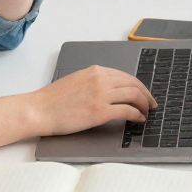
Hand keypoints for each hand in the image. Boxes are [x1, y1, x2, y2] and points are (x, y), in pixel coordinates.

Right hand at [35, 65, 154, 136]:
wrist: (39, 110)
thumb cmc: (52, 100)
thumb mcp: (76, 81)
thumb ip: (94, 82)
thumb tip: (111, 91)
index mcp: (95, 71)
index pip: (125, 76)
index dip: (139, 86)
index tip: (144, 94)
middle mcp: (100, 80)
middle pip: (134, 84)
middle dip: (146, 95)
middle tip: (152, 104)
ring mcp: (101, 95)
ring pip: (134, 96)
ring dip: (145, 105)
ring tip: (147, 113)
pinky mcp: (100, 112)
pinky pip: (128, 111)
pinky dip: (138, 115)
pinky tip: (139, 120)